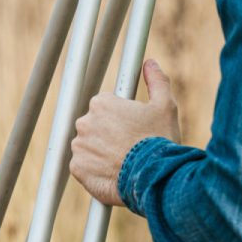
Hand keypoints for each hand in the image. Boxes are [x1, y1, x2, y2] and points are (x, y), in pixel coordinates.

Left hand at [70, 59, 181, 206]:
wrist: (154, 177)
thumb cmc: (159, 139)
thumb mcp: (165, 106)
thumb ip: (156, 81)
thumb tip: (151, 63)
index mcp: (101, 103)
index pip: (106, 108)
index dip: (121, 119)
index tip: (133, 129)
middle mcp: (84, 122)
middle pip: (95, 126)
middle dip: (108, 134)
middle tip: (128, 146)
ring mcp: (79, 146)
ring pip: (88, 146)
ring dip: (100, 152)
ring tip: (122, 161)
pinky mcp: (77, 168)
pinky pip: (83, 167)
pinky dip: (94, 170)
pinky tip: (113, 172)